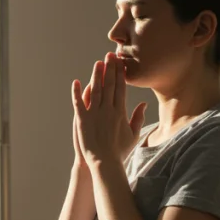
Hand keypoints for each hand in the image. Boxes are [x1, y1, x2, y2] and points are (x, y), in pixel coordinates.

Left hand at [71, 53, 146, 167]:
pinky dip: (77, 92)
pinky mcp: (82, 121)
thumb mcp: (133, 135)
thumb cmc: (120, 151)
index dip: (120, 74)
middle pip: (109, 86)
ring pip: (96, 91)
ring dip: (97, 76)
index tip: (120, 63)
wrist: (105, 163)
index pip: (121, 88)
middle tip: (110, 56)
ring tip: (97, 63)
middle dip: (110, 69)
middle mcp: (108, 111)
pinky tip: (76, 82)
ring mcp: (95, 115)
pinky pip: (79, 103)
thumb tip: (144, 103)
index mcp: (120, 112)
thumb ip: (138, 118)